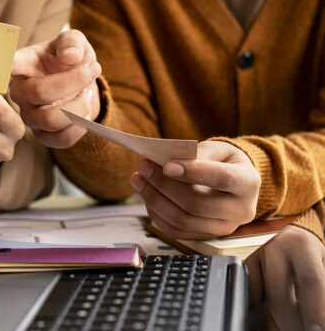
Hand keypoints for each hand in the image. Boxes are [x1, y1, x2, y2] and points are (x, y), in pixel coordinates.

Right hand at [10, 29, 101, 148]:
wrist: (82, 84)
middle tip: (92, 69)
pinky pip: (62, 139)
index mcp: (22, 65)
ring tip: (88, 92)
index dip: (5, 64)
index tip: (6, 61)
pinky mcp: (43, 136)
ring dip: (79, 106)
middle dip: (73, 81)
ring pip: (50, 120)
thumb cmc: (70, 59)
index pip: (9, 64)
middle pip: (39, 92)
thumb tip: (71, 56)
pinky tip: (84, 111)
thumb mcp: (74, 42)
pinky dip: (81, 126)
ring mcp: (29, 116)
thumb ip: (71, 42)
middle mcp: (20, 92)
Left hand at [130, 140, 260, 238]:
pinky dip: (156, 213)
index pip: (222, 179)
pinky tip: (147, 195)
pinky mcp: (206, 237)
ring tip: (138, 179)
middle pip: (197, 204)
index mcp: (248, 182)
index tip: (166, 165)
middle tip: (143, 167)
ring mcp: (224, 228)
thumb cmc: (222, 161)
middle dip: (164, 185)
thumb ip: (196, 153)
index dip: (193, 172)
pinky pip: (175, 231)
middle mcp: (241, 210)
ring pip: (183, 221)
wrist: (234, 182)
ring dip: (154, 199)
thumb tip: (165, 163)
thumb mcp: (217, 149)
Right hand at [246, 225, 324, 330]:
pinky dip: (262, 317)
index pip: (310, 279)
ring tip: (288, 328)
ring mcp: (255, 258)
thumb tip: (320, 320)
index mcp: (301, 245)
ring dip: (275, 324)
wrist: (290, 236)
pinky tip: (274, 323)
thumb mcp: (323, 265)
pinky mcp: (244, 269)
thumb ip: (321, 289)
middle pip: (279, 295)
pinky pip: (251, 300)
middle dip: (291, 323)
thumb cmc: (312, 253)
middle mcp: (273, 248)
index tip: (318, 329)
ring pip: (261, 302)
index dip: (315, 309)